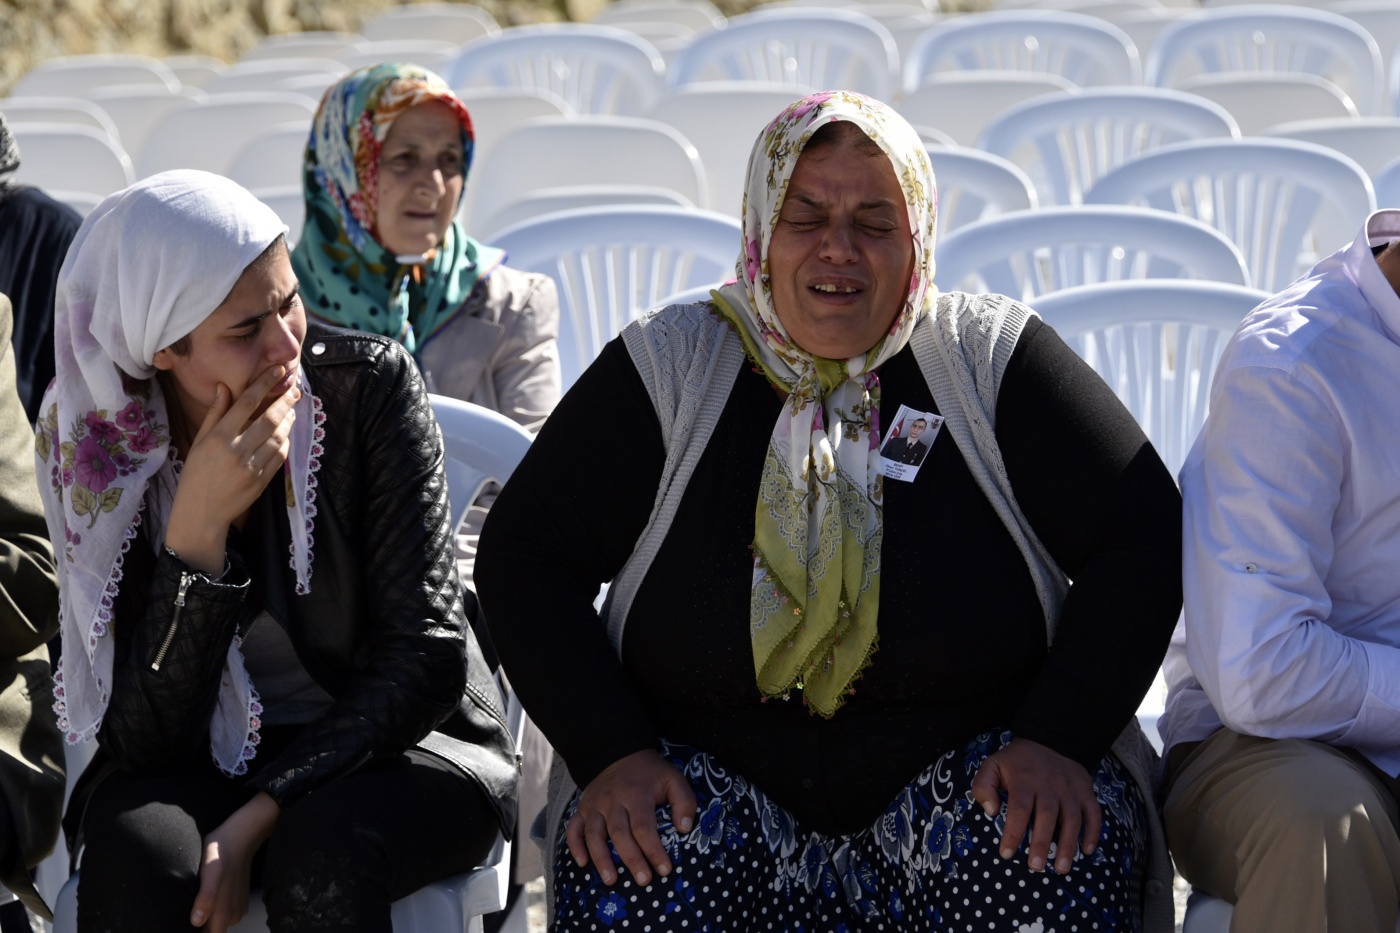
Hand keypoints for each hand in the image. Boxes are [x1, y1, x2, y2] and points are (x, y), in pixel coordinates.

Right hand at [165, 365, 299, 573]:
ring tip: (291, 408)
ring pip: (278, 435)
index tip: (278, 371)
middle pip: (269, 418)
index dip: (264, 384)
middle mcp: (236, 449)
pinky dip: (286, 441)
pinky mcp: (262, 480)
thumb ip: (214, 414)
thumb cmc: (196, 474)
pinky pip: (280, 455)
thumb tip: (225, 387)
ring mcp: (251, 466)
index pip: (246, 403)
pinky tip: (286, 432)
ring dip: (288, 419)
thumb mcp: (199, 442)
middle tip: (295, 389)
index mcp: (218, 437)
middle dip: (285, 400)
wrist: (202, 512)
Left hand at [190, 791, 279, 930]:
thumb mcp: (211, 870)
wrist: (241, 835)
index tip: (182, 925)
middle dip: (198, 928)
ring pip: (217, 925)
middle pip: (212, 932)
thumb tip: (197, 922)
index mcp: (225, 913)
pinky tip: (205, 898)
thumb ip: (207, 897)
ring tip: (194, 904)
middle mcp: (233, 917)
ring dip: (205, 920)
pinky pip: (223, 916)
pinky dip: (213, 912)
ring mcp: (237, 910)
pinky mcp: (238, 902)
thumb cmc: (222, 851)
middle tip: (184, 911)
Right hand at [566, 749, 697, 886]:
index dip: (654, 850)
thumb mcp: (673, 778)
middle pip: (620, 834)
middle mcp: (613, 801)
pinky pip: (574, 828)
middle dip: (632, 859)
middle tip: (643, 880)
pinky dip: (575, 846)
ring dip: (601, 858)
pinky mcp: (583, 808)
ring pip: (594, 834)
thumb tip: (684, 829)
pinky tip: (582, 863)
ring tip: (611, 880)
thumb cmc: (650, 772)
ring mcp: (595, 805)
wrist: (619, 752)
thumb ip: (684, 802)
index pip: (644, 827)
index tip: (664, 869)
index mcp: (637, 795)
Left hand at [970, 738, 1100, 874]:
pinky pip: (1093, 813)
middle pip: (1047, 816)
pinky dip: (1093, 832)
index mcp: (1024, 780)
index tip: (1006, 854)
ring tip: (1062, 869)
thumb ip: (983, 787)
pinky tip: (1086, 851)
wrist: (1049, 740)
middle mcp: (1049, 785)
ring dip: (1068, 845)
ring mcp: (1070, 789)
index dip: (1013, 832)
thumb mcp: (992, 766)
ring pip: (1072, 818)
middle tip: (1036, 867)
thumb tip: (990, 812)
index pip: (1019, 809)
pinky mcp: (1086, 791)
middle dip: (1042, 843)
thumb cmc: (1016, 762)